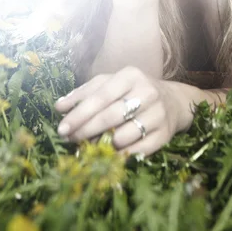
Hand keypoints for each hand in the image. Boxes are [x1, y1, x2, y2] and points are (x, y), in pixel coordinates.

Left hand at [54, 66, 184, 156]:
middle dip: (86, 130)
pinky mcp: (165, 134)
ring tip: (89, 145)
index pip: (101, 96)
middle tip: (69, 139)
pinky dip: (120, 155)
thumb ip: (84, 93)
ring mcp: (158, 113)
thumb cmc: (132, 90)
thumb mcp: (110, 84)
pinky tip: (108, 156)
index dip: (80, 113)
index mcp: (130, 76)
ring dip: (103, 144)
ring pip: (124, 135)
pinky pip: (138, 150)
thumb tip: (59, 107)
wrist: (172, 100)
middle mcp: (147, 92)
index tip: (62, 128)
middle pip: (111, 116)